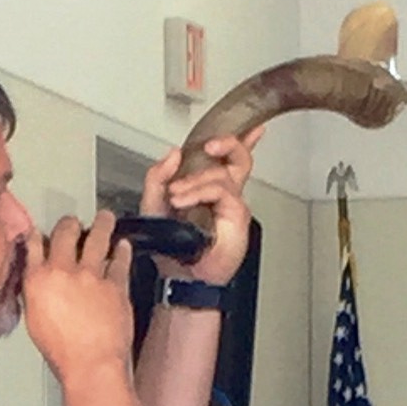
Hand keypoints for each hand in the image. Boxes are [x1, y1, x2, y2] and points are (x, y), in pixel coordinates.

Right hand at [20, 211, 136, 386]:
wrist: (91, 366)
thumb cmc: (62, 354)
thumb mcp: (36, 322)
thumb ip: (36, 295)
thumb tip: (39, 283)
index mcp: (37, 281)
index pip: (33, 244)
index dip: (37, 234)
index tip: (39, 231)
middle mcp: (62, 271)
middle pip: (65, 231)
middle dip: (70, 224)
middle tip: (74, 223)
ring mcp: (91, 274)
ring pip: (96, 236)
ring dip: (101, 223)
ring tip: (105, 217)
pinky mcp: (115, 283)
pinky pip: (120, 258)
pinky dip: (122, 250)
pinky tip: (123, 245)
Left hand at [140, 129, 262, 288]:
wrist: (180, 277)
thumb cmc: (171, 249)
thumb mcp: (153, 206)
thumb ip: (157, 178)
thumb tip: (174, 154)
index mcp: (209, 189)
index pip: (229, 158)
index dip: (242, 140)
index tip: (253, 128)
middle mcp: (225, 195)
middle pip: (239, 157)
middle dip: (228, 143)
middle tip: (211, 145)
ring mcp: (233, 205)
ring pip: (224, 173)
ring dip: (196, 179)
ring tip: (177, 194)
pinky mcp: (237, 216)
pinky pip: (221, 191)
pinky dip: (200, 192)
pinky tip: (183, 200)